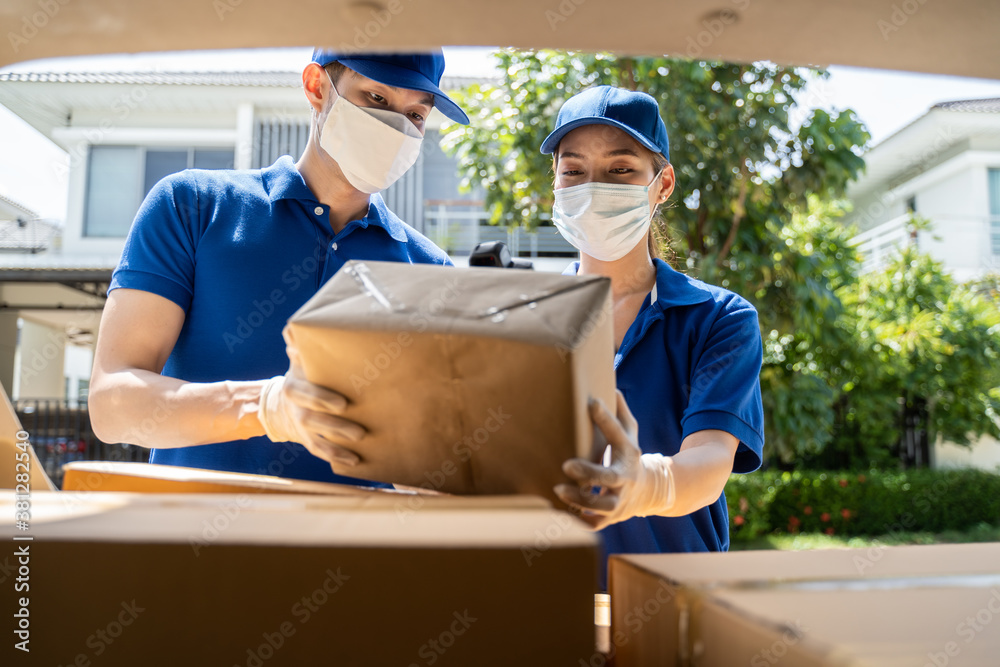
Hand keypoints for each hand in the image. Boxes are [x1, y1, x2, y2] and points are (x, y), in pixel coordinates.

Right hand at [257, 355, 365, 467]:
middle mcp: (296, 410)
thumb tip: (292, 330)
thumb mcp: (299, 359)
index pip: (306, 394)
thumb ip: (298, 345)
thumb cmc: (303, 373)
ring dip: (336, 448)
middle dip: (336, 427)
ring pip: (316, 441)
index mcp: (293, 387)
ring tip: (357, 452)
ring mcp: (301, 427)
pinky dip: (335, 458)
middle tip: (360, 432)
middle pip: (313, 421)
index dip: (322, 399)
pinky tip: (353, 462)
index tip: (343, 404)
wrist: (285, 399)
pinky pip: (319, 452)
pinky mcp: (308, 440)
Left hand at [554, 390, 674, 529]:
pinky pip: (595, 524)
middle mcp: (626, 478)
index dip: (606, 418)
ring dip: (580, 500)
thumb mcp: (630, 433)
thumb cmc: (629, 455)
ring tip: (558, 489)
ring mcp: (620, 500)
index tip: (592, 402)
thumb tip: (612, 386)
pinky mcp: (611, 518)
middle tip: (566, 464)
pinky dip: (580, 522)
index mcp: (628, 453)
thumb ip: (621, 412)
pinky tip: (562, 515)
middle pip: (610, 477)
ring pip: (602, 505)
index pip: (619, 433)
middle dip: (589, 472)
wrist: (651, 491)